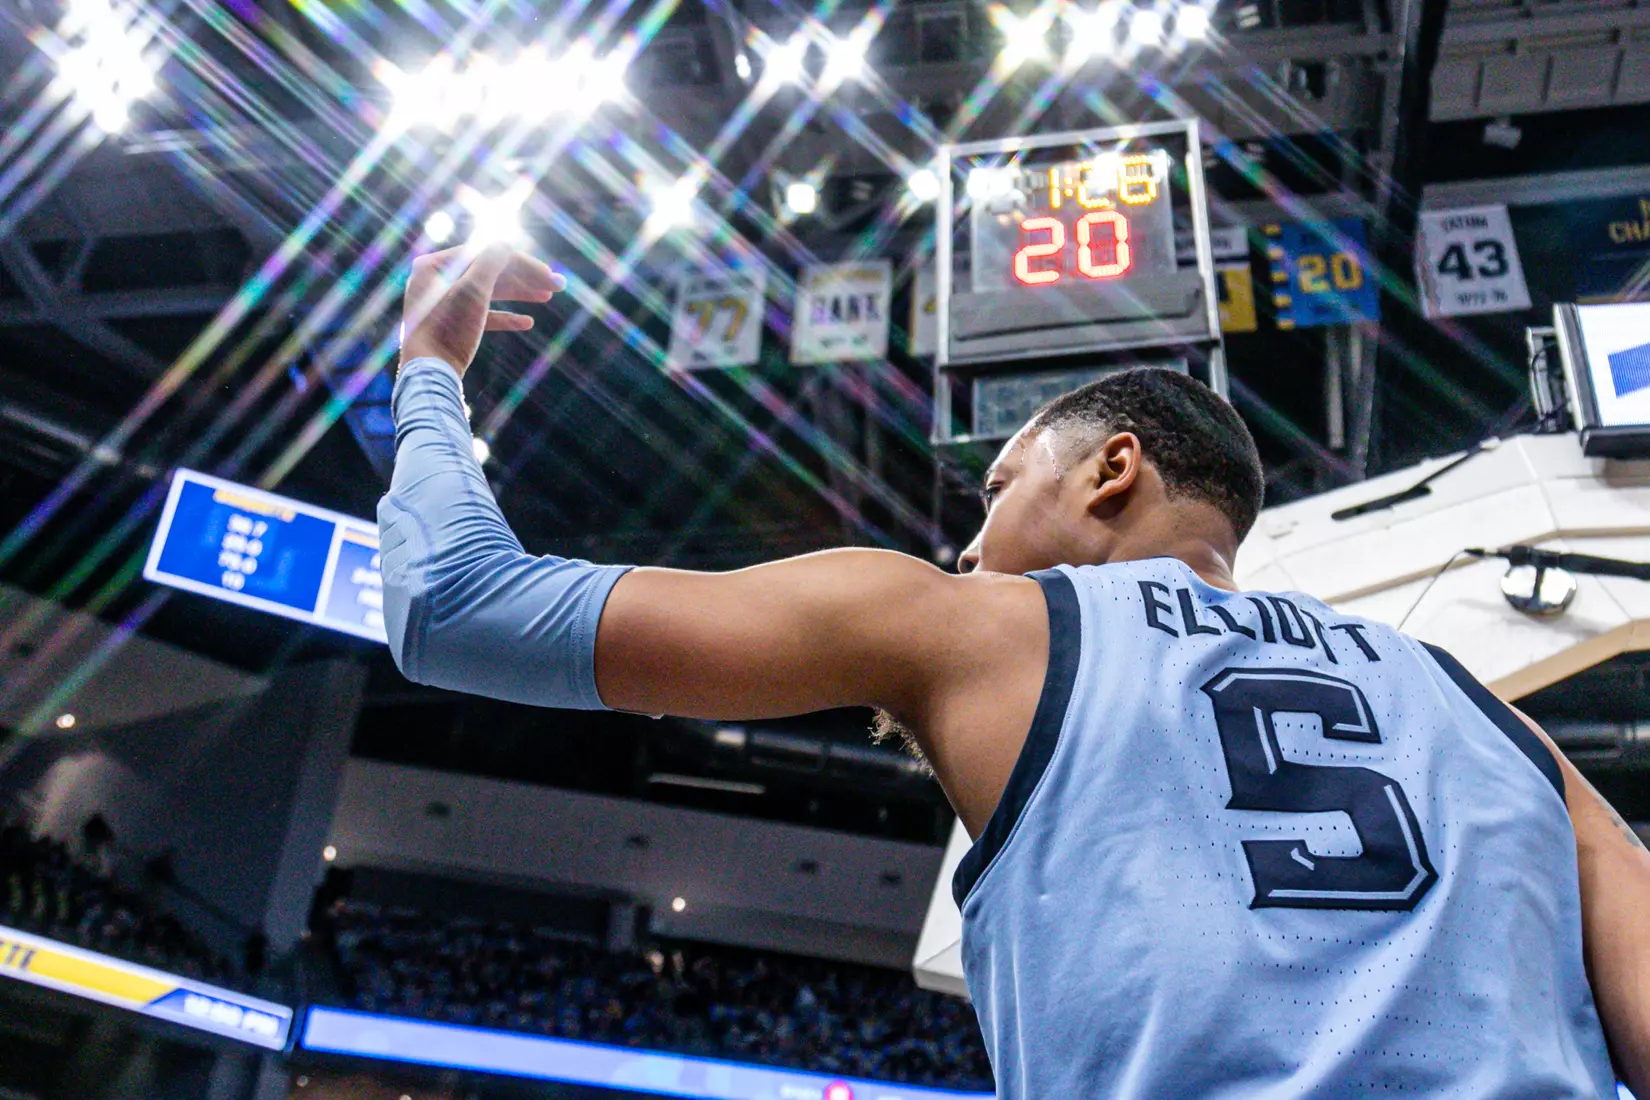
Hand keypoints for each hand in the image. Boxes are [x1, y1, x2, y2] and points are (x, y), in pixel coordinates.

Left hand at [399, 243, 566, 374]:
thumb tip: (506, 243)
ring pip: (487, 292)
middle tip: (558, 285)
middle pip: (488, 272)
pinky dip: (504, 317)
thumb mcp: (472, 291)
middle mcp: (436, 280)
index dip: (521, 263)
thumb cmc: (447, 330)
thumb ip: (490, 263)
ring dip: (519, 294)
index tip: (549, 274)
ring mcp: (443, 304)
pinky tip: (527, 322)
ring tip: (547, 297)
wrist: (428, 375)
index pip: (486, 255)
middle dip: (524, 279)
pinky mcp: (450, 326)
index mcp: (435, 265)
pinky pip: (481, 315)